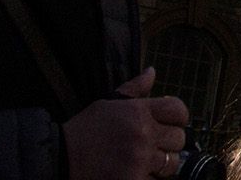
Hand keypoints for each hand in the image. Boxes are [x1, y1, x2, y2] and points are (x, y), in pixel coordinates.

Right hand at [64, 68, 190, 179]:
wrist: (61, 158)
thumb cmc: (85, 130)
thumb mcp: (108, 103)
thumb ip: (134, 89)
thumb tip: (152, 72)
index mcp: (139, 111)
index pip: (178, 110)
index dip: (178, 118)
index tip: (171, 124)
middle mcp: (143, 134)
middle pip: (178, 139)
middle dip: (169, 143)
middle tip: (155, 146)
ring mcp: (139, 159)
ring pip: (172, 164)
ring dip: (161, 165)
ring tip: (145, 162)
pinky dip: (148, 178)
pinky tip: (135, 173)